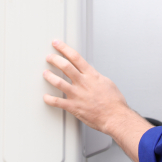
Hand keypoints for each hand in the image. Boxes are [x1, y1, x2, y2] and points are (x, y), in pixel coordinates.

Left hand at [43, 40, 152, 161]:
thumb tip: (91, 73)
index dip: (64, 48)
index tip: (57, 44)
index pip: (75, 57)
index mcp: (91, 75)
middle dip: (54, 59)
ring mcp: (77, 94)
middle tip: (49, 57)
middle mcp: (82, 83)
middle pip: (65, 66)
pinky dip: (49, 99)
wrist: (115, 116)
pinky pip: (57, 102)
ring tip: (45, 73)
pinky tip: (45, 97)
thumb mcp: (107, 82)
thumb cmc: (114, 102)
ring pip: (58, 82)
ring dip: (49, 76)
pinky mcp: (73, 106)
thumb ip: (96, 76)